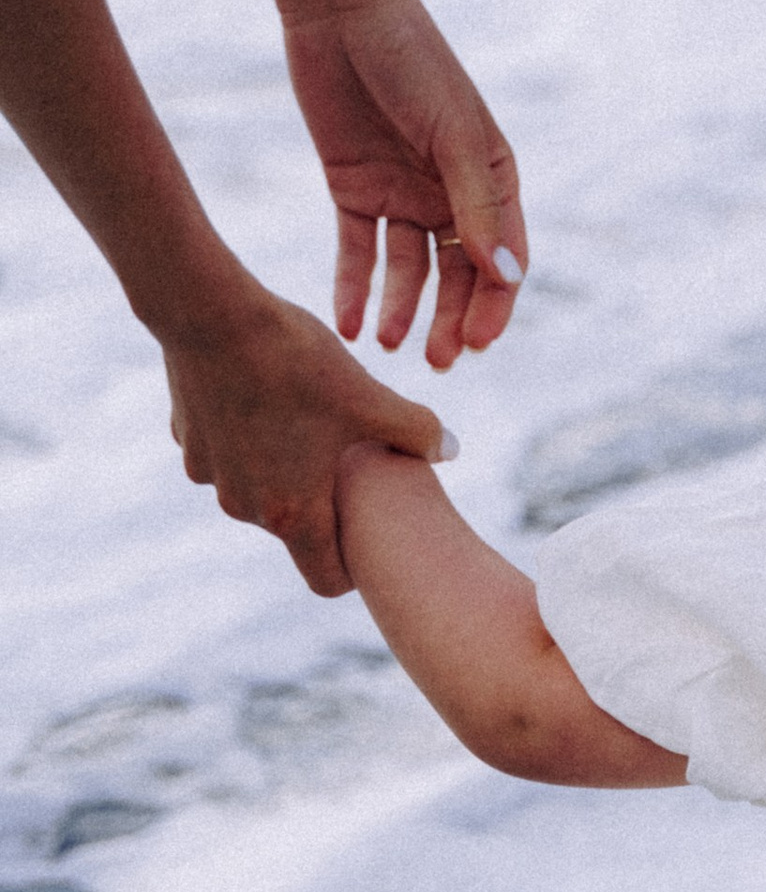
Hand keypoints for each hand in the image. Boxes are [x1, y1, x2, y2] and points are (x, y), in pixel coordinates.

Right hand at [165, 281, 451, 597]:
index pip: (327, 579)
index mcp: (293, 513)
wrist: (209, 312)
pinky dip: (252, 440)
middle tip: (350, 462)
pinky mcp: (187, 442)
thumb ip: (417, 431)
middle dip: (324, 505)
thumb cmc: (296, 361)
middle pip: (296, 529)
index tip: (372, 539)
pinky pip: (231, 456)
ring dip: (286, 469)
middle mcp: (245, 507)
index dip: (356, 567)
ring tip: (310, 421)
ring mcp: (210, 476)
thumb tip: (452, 451)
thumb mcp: (368, 398)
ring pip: (260, 489)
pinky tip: (270, 397)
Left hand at [278, 0, 525, 371]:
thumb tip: (506, 277)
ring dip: (402, 309)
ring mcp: (402, 194)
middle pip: (455, 274)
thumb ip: (474, 205)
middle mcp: (450, 193)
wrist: (337, 8)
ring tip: (389, 344)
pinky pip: (357, 251)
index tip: (475, 344)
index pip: (501, 258)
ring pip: (408, 270)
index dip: (492, 304)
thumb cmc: (412, 60)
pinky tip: (350, 322)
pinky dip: (355, 287)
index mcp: (491, 179)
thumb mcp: (450, 134)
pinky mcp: (353, 189)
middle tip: (435, 361)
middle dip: (448, 319)